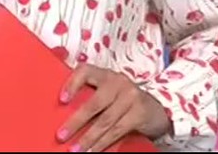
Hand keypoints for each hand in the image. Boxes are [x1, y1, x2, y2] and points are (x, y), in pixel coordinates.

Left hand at [56, 65, 170, 151]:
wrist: (156, 109)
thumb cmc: (124, 101)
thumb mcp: (108, 93)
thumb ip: (91, 96)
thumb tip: (64, 114)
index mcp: (105, 75)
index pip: (86, 71)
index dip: (72, 84)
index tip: (61, 100)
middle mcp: (118, 82)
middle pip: (93, 103)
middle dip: (76, 122)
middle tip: (62, 135)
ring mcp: (130, 97)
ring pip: (105, 121)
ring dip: (89, 138)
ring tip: (77, 149)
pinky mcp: (139, 113)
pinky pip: (117, 130)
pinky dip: (103, 143)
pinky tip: (94, 150)